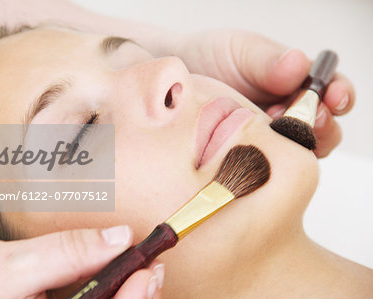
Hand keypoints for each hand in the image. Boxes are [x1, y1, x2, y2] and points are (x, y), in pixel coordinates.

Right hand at [0, 225, 162, 298]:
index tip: (150, 269)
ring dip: (129, 295)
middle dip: (138, 297)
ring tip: (144, 273)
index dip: (134, 298)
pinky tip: (119, 278)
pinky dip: (111, 292)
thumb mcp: (11, 265)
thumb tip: (117, 236)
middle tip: (154, 270)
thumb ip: (66, 252)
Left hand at [165, 29, 354, 156]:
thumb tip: (298, 66)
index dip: (338, 94)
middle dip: (321, 125)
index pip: (331, 91)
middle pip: (323, 129)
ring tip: (274, 132)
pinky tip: (251, 150)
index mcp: (296, 84)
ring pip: (297, 153)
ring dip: (294, 146)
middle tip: (309, 120)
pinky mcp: (248, 156)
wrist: (174, 80)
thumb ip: (268, 61)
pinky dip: (265, 160)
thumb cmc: (210, 58)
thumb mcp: (240, 52)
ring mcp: (269, 139)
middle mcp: (288, 114)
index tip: (333, 95)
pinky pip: (265, 164)